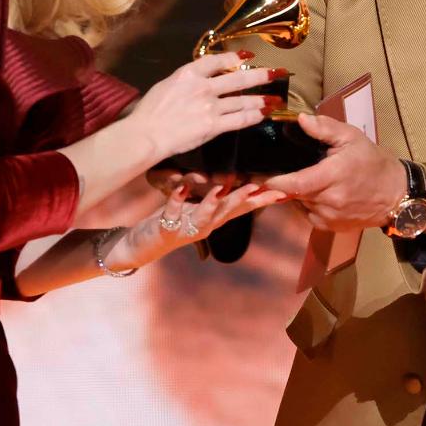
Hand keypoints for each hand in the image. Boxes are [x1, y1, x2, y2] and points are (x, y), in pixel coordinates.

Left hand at [107, 182, 286, 270]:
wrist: (142, 246)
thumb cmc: (173, 221)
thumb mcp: (199, 208)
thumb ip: (218, 197)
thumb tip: (237, 180)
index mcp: (215, 219)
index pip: (243, 208)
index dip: (262, 201)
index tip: (282, 192)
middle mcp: (206, 226)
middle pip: (229, 212)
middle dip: (243, 199)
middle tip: (258, 186)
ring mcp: (187, 230)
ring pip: (206, 216)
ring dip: (214, 202)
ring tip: (222, 186)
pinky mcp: (166, 229)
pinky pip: (172, 213)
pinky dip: (176, 200)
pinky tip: (179, 187)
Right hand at [126, 52, 283, 160]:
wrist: (147, 134)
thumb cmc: (150, 112)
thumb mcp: (167, 85)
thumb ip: (186, 80)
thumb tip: (200, 77)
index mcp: (189, 73)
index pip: (218, 60)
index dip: (236, 57)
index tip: (248, 56)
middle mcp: (203, 87)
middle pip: (239, 78)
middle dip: (261, 76)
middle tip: (277, 73)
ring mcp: (210, 107)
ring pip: (243, 101)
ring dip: (261, 100)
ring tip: (275, 99)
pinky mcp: (213, 126)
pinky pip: (238, 120)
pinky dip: (253, 117)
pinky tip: (262, 115)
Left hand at [263, 113, 405, 231]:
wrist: (395, 194)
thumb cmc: (373, 162)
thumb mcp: (352, 138)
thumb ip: (325, 128)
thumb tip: (301, 120)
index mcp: (333, 176)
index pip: (295, 183)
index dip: (275, 181)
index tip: (259, 176)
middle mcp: (330, 200)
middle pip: (293, 193)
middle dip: (285, 182)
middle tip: (280, 169)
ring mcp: (330, 217)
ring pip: (299, 204)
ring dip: (297, 192)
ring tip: (308, 178)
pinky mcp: (331, 227)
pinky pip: (308, 215)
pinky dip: (306, 204)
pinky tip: (317, 192)